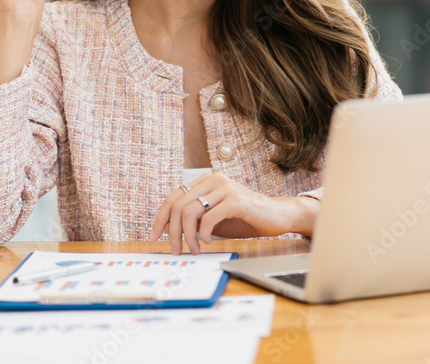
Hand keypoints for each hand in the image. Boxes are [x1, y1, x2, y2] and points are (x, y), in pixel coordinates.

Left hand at [149, 173, 319, 254]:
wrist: (275, 216)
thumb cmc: (244, 218)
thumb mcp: (213, 218)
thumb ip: (193, 218)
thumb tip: (167, 229)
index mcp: (205, 180)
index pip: (173, 197)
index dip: (160, 218)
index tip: (154, 237)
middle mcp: (213, 179)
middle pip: (178, 205)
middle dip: (173, 232)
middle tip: (176, 250)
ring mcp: (225, 188)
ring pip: (190, 211)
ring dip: (188, 236)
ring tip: (195, 249)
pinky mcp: (236, 200)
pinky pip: (209, 218)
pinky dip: (205, 233)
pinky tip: (210, 241)